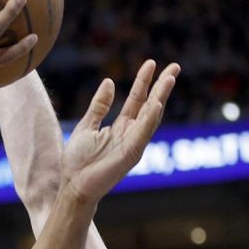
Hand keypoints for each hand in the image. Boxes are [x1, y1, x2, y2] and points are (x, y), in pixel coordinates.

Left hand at [61, 60, 179, 204]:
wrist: (73, 185)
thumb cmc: (78, 160)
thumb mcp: (87, 125)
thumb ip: (99, 106)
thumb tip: (109, 81)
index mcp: (121, 127)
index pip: (137, 100)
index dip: (144, 81)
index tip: (152, 63)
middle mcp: (131, 133)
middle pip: (150, 105)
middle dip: (162, 86)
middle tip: (175, 66)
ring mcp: (133, 144)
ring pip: (151, 117)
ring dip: (160, 97)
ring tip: (169, 78)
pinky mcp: (131, 154)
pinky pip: (143, 134)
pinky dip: (149, 119)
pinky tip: (156, 103)